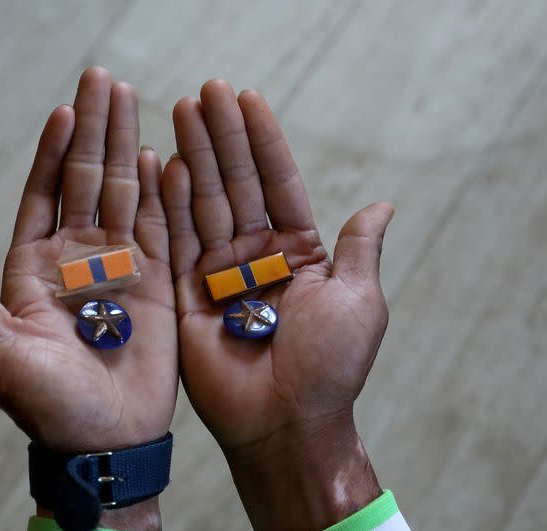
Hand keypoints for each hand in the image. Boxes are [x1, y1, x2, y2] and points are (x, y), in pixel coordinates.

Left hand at [0, 68, 176, 530]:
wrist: (106, 442)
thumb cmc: (49, 406)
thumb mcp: (1, 357)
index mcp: (35, 272)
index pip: (44, 196)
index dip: (51, 153)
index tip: (62, 110)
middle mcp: (79, 261)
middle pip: (87, 181)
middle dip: (94, 130)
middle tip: (104, 80)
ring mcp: (122, 269)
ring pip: (126, 194)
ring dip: (129, 146)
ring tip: (135, 101)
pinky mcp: (159, 284)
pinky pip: (163, 229)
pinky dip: (165, 192)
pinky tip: (166, 157)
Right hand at [162, 80, 391, 530]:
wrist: (286, 424)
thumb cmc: (330, 368)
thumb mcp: (358, 302)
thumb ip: (359, 250)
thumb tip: (381, 205)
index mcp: (298, 253)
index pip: (278, 184)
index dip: (264, 142)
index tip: (248, 99)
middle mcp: (255, 257)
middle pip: (236, 185)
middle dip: (223, 137)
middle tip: (207, 91)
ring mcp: (218, 275)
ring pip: (204, 205)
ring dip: (194, 157)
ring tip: (182, 110)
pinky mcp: (186, 296)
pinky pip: (176, 244)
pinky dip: (170, 205)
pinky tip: (165, 165)